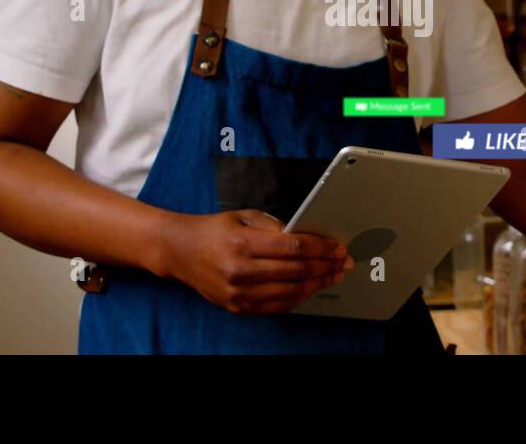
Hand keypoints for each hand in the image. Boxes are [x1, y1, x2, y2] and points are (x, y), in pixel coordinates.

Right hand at [165, 210, 352, 315]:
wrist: (181, 252)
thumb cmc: (215, 231)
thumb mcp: (244, 217)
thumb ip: (276, 226)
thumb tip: (308, 236)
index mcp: (243, 243)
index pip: (294, 247)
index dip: (321, 248)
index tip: (338, 247)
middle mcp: (241, 271)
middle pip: (296, 271)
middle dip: (326, 266)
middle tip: (343, 262)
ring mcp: (239, 293)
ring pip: (291, 292)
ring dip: (318, 283)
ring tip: (333, 275)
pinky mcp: (238, 307)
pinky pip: (278, 306)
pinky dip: (300, 297)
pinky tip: (311, 287)